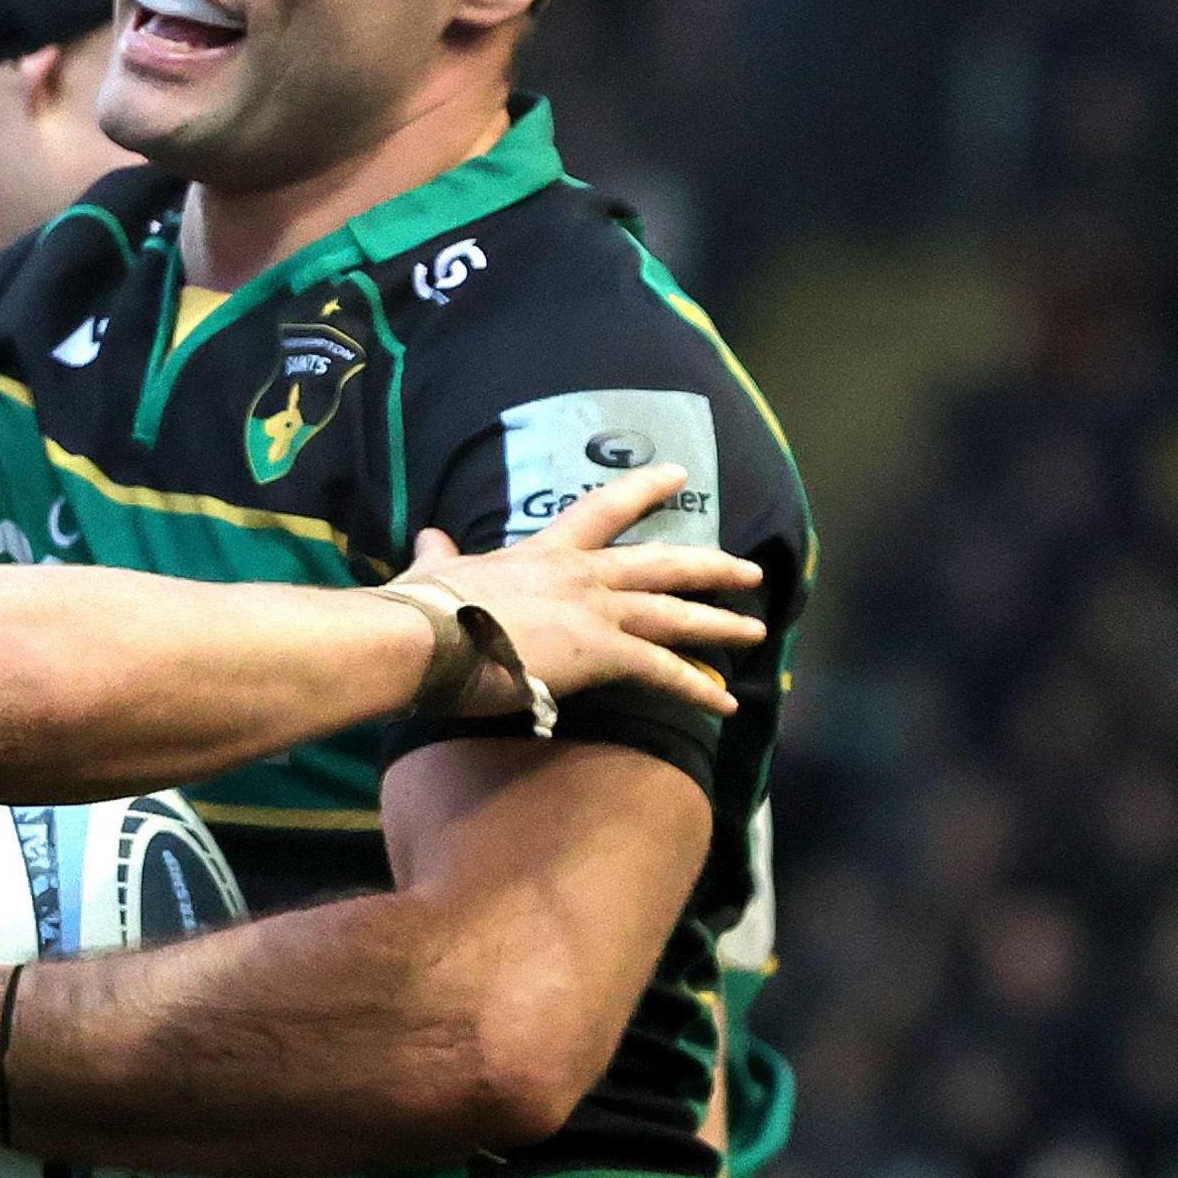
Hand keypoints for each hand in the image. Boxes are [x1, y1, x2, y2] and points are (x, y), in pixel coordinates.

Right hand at [394, 467, 765, 719]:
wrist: (422, 637)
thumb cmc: (423, 609)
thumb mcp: (434, 572)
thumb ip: (440, 554)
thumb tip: (428, 537)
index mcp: (544, 553)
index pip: (603, 510)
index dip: (644, 490)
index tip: (680, 474)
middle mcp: (581, 575)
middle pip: (662, 563)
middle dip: (710, 566)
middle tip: (750, 571)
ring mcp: (595, 612)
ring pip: (674, 615)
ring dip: (719, 624)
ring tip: (756, 631)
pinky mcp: (599, 653)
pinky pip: (662, 671)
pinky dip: (697, 688)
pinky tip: (724, 703)